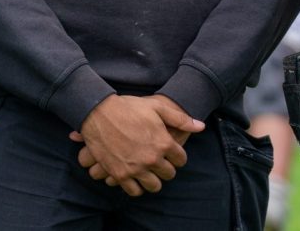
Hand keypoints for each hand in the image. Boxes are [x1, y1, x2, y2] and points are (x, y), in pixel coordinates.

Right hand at [69, 95, 203, 194]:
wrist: (98, 113)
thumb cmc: (129, 107)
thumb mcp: (157, 107)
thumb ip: (180, 119)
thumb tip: (201, 127)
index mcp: (163, 143)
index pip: (181, 160)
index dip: (177, 156)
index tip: (171, 154)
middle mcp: (152, 159)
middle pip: (169, 174)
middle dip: (166, 168)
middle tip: (159, 162)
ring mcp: (136, 169)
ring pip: (154, 186)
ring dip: (153, 180)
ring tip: (149, 173)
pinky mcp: (120, 175)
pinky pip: (134, 191)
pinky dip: (136, 187)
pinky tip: (135, 178)